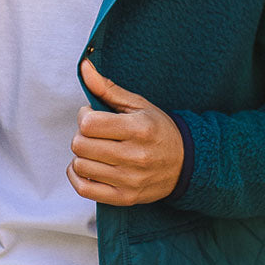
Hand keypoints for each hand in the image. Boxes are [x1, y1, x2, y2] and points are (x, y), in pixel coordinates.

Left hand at [66, 59, 183, 206]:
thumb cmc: (158, 130)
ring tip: (96, 149)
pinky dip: (77, 175)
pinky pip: (84, 188)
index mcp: (139, 129)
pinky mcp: (125, 198)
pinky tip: (87, 166)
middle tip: (94, 132)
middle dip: (81, 134)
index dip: (84, 116)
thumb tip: (84, 67)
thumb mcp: (138, 105)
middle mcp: (135, 156)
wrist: (187, 164)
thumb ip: (107, 88)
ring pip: (80, 165)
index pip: (88, 124)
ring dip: (81, 155)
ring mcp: (130, 180)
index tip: (93, 115)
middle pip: (80, 144)